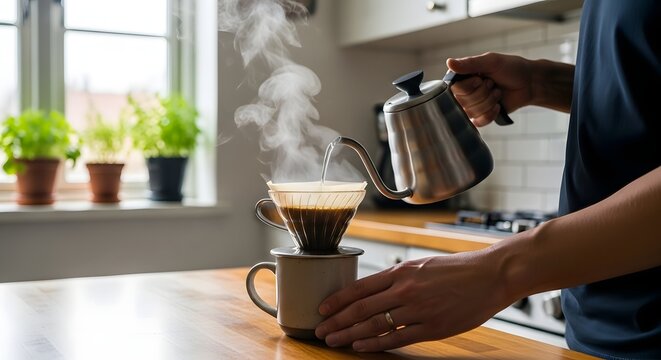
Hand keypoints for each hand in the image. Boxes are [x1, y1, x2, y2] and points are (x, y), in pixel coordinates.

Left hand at [315, 251, 512, 351]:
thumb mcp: (422, 265)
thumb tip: (375, 291)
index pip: (360, 287)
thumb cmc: (457, 269)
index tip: (323, 309)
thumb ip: (399, 278)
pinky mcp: (432, 327)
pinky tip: (360, 347)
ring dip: (350, 334)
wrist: (490, 275)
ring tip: (334, 341)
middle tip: (320, 330)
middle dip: (337, 321)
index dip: (338, 300)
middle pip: (361, 308)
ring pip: (374, 325)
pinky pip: (397, 338)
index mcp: (402, 271)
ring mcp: (418, 310)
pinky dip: (375, 344)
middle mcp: (405, 289)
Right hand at [447, 52, 534, 126]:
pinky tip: (498, 106)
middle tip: (492, 84)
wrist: (529, 82)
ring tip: (498, 92)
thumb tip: (448, 62)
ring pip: (472, 112)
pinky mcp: (480, 117)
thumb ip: (469, 63)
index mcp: (462, 77)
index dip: (469, 86)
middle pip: (463, 102)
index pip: (454, 89)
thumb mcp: (490, 61)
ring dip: (489, 101)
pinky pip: (478, 122)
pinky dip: (490, 114)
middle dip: (483, 93)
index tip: (481, 78)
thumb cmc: (511, 68)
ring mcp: (472, 106)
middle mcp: (463, 92)